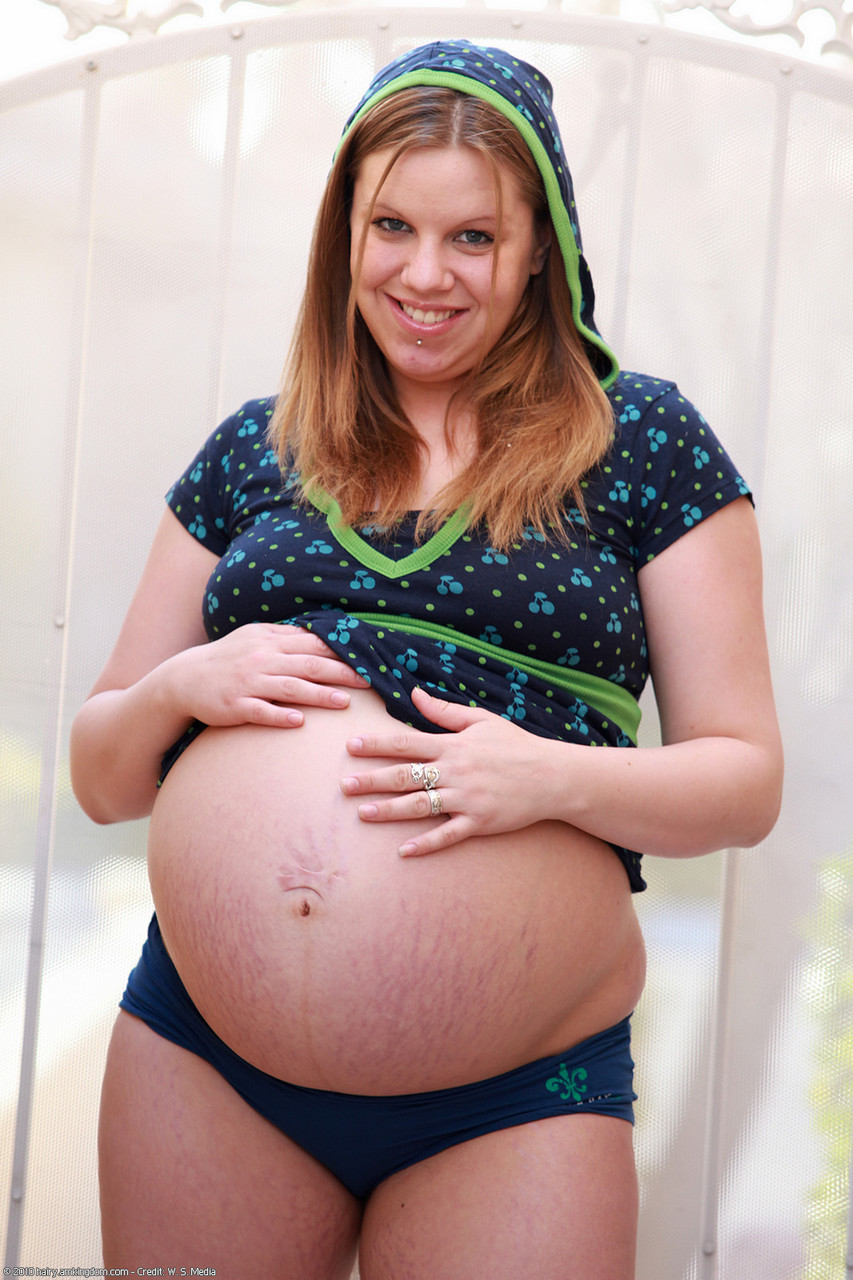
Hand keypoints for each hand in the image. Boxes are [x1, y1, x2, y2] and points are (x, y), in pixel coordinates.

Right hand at [168, 623, 368, 728]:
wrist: (184, 679)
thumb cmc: (227, 658)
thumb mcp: (254, 637)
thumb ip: (285, 635)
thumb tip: (320, 633)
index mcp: (270, 641)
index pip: (312, 644)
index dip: (341, 651)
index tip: (367, 659)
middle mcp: (262, 659)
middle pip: (308, 665)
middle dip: (340, 672)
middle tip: (367, 681)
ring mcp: (248, 683)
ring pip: (289, 688)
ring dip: (318, 695)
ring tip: (344, 703)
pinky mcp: (235, 706)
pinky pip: (261, 711)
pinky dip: (280, 715)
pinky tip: (299, 722)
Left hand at [340, 686, 554, 854]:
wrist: (553, 776)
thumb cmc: (516, 745)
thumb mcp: (481, 720)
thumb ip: (444, 710)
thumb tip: (413, 694)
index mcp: (454, 746)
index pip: (407, 742)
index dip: (377, 744)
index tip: (351, 746)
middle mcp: (456, 772)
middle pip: (406, 775)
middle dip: (373, 780)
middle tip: (344, 785)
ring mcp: (467, 799)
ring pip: (421, 806)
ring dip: (390, 810)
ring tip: (363, 813)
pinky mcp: (480, 823)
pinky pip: (448, 835)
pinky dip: (426, 843)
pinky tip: (404, 850)